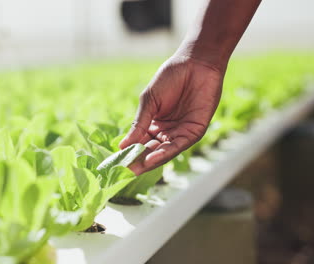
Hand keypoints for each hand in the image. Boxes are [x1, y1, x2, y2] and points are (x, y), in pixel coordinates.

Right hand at [119, 56, 224, 174]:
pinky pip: (179, 145)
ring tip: (137, 168)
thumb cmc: (170, 77)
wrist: (195, 63)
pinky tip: (153, 158)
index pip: (140, 142)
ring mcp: (181, 132)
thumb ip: (139, 124)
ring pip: (164, 151)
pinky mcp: (194, 131)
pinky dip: (166, 153)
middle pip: (152, 150)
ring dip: (151, 161)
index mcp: (154, 124)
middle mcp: (167, 131)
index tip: (118, 161)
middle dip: (140, 161)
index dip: (130, 152)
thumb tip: (123, 145)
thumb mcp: (149, 101)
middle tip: (126, 170)